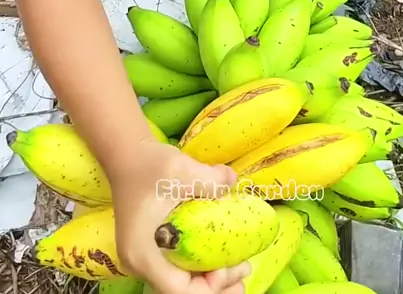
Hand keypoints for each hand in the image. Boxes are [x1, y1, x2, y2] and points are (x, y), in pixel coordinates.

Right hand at [111, 140, 248, 293]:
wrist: (126, 154)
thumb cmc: (148, 164)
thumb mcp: (182, 170)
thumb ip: (211, 179)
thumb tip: (234, 181)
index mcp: (143, 253)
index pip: (177, 290)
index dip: (207, 286)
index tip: (228, 266)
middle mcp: (140, 263)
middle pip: (181, 291)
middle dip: (215, 286)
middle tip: (243, 271)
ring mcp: (144, 257)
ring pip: (180, 282)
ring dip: (209, 279)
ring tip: (238, 267)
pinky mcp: (151, 248)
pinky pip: (177, 268)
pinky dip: (200, 268)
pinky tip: (220, 257)